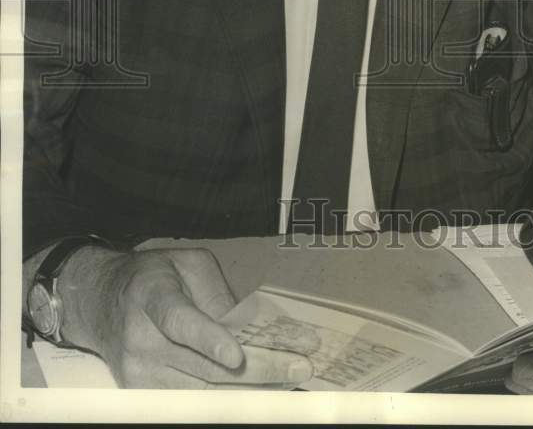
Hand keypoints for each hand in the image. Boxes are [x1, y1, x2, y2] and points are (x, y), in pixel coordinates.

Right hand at [59, 246, 315, 387]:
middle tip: (300, 367)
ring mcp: (138, 373)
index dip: (208, 340)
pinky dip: (227, 400)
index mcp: (152, 295)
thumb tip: (246, 328)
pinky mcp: (141, 393)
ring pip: (202, 392)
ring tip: (291, 382)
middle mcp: (141, 339)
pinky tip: (260, 393)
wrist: (99, 301)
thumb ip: (215, 292)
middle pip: (202, 366)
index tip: (237, 355)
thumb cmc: (154, 276)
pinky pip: (191, 402)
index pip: (179, 321)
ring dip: (250, 390)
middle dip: (258, 369)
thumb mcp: (187, 264)